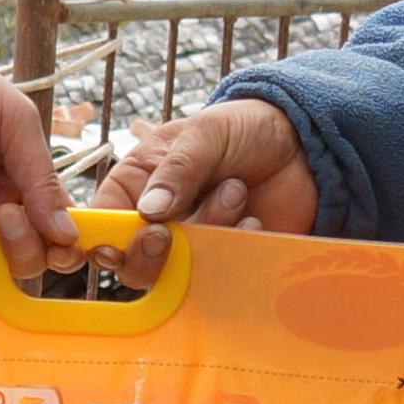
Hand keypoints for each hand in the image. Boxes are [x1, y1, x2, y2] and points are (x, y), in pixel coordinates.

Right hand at [98, 97, 316, 278]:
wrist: (301, 145)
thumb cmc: (242, 129)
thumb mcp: (206, 133)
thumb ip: (179, 169)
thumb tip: (151, 211)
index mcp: (137, 185)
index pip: (102, 223)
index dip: (102, 240)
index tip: (117, 243)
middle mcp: (159, 221)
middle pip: (132, 265)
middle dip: (151, 252)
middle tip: (168, 231)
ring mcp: (194, 245)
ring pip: (179, 270)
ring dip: (208, 229)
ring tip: (235, 188)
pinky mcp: (228, 260)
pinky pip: (222, 274)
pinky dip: (237, 245)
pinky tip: (254, 218)